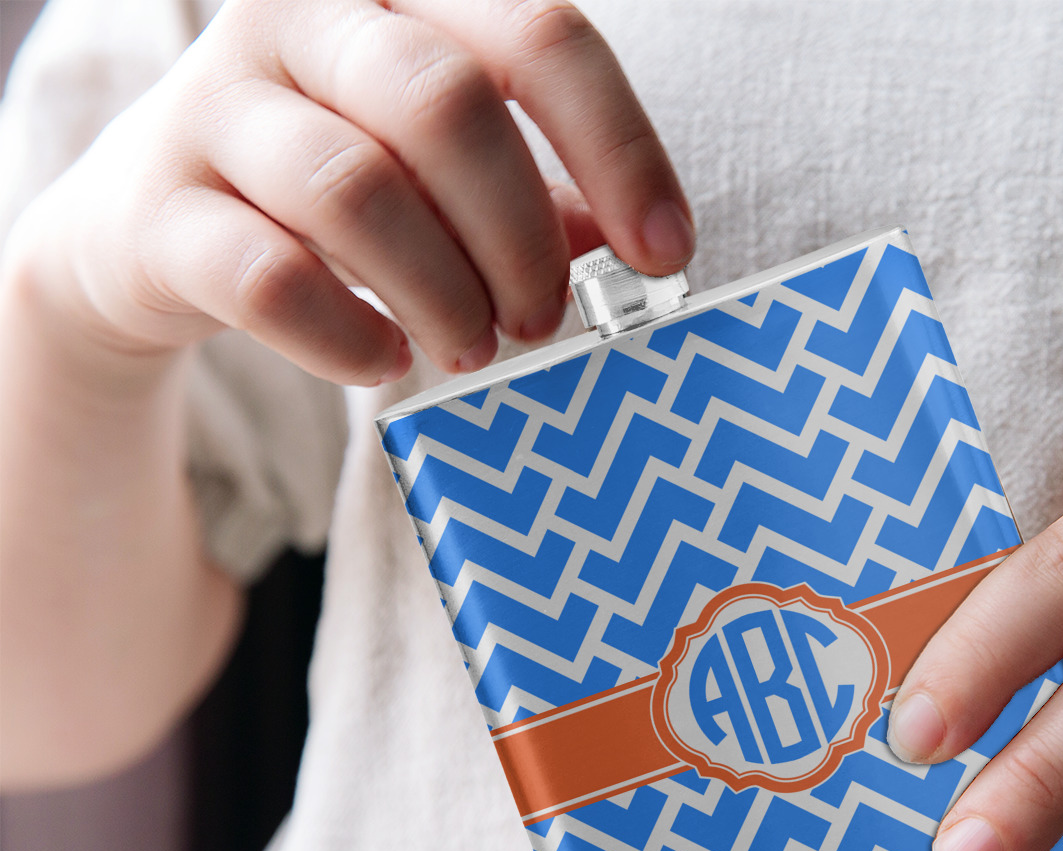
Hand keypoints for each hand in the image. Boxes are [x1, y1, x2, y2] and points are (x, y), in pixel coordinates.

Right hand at [7, 0, 691, 383]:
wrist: (153, 234)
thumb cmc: (337, 191)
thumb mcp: (445, 172)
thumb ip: (537, 190)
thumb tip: (634, 247)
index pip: (538, 34)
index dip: (618, 148)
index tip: (666, 254)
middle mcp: (298, 20)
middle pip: (446, 105)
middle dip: (519, 235)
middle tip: (542, 319)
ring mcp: (213, 106)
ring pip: (355, 188)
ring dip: (442, 293)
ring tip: (470, 346)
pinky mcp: (156, 209)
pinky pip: (266, 276)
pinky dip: (346, 335)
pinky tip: (382, 359)